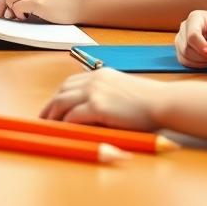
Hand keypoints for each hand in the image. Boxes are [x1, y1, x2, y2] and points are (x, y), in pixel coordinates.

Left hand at [40, 69, 166, 130]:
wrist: (162, 102)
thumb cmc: (149, 101)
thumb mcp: (123, 91)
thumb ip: (106, 95)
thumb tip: (92, 109)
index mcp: (101, 75)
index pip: (71, 82)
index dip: (59, 95)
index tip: (52, 105)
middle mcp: (94, 80)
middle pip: (62, 90)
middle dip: (50, 105)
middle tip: (43, 118)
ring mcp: (94, 92)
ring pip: (62, 102)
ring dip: (52, 115)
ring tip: (47, 126)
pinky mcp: (97, 106)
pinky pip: (73, 116)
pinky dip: (64, 123)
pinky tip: (62, 130)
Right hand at [175, 9, 206, 67]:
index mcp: (196, 17)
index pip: (192, 35)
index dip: (201, 47)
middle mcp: (185, 26)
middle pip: (186, 47)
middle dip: (204, 56)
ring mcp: (182, 38)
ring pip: (184, 55)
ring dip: (200, 61)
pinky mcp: (182, 48)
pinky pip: (184, 61)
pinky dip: (196, 65)